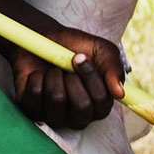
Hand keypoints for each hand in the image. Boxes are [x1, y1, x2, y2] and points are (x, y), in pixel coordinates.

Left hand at [11, 27, 125, 130]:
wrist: (44, 38)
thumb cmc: (76, 47)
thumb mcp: (101, 50)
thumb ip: (114, 68)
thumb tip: (119, 93)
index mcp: (98, 104)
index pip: (102, 102)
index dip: (91, 78)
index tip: (80, 57)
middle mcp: (78, 115)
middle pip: (81, 108)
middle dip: (72, 79)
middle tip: (67, 64)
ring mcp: (55, 116)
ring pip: (57, 101)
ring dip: (53, 77)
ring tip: (53, 70)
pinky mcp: (33, 110)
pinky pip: (35, 97)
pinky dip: (35, 78)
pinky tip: (38, 75)